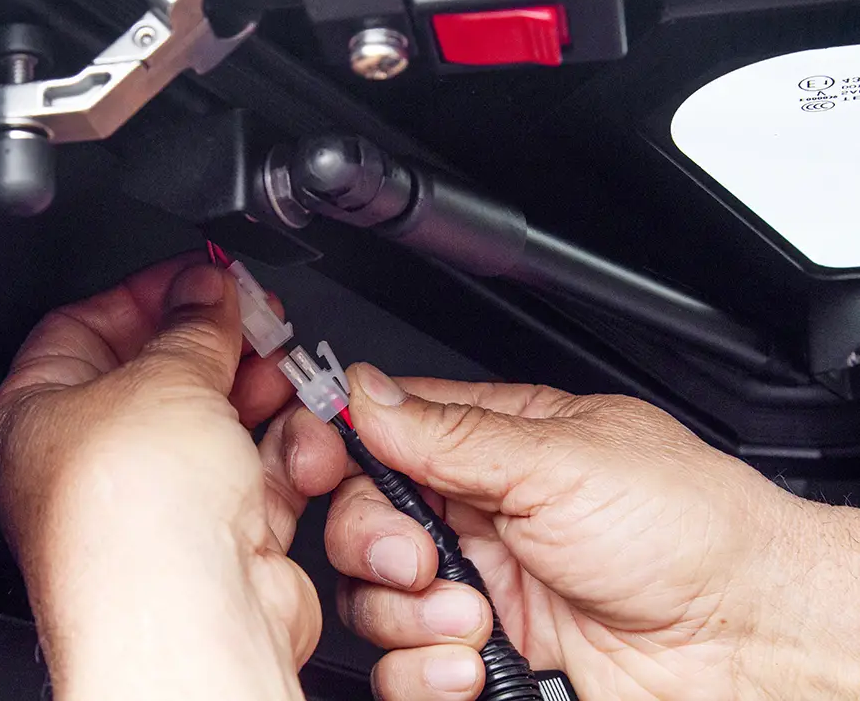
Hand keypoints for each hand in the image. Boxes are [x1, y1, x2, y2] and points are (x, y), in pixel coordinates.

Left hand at [0, 253, 319, 700]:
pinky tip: (297, 420)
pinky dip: (282, 441)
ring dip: (257, 383)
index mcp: (38, 419)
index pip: (83, 327)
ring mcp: (159, 502)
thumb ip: (193, 321)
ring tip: (284, 356)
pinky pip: (254, 466)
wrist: (192, 620)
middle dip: (215, 336)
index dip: (146, 291)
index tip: (199, 272)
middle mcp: (93, 465)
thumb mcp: (164, 377)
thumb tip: (205, 286)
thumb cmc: (134, 521)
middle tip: (255, 311)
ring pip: (214, 419)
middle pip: (157, 372)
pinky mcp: (218, 532)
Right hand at [282, 364, 859, 699]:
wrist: (744, 641)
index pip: (382, 432)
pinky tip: (477, 662)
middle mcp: (477, 515)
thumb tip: (366, 390)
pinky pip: (406, 667)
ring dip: (411, 615)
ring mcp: (478, 587)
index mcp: (493, 445)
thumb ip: (449, 432)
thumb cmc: (686, 529)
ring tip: (475, 616)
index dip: (338, 448)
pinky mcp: (483, 656)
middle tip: (426, 556)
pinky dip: (426, 672)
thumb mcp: (559, 459)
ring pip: (374, 598)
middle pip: (360, 519)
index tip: (317, 466)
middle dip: (376, 543)